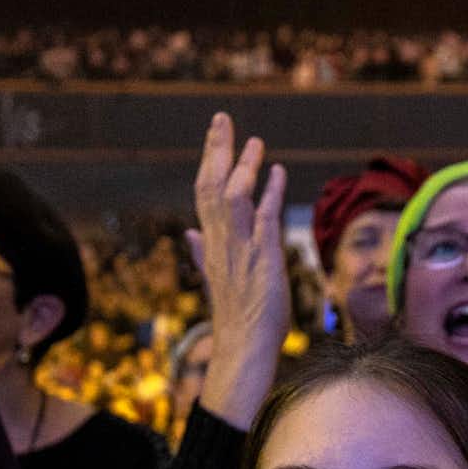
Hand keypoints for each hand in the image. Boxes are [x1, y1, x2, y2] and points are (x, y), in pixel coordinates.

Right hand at [188, 113, 288, 429]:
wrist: (243, 351)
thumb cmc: (236, 318)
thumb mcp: (217, 278)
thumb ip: (202, 252)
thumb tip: (190, 233)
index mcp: (211, 244)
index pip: (204, 193)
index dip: (209, 161)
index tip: (216, 134)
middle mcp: (221, 243)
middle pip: (211, 187)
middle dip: (217, 150)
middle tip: (222, 117)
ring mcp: (240, 251)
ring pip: (232, 199)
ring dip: (243, 167)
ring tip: (254, 140)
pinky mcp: (262, 260)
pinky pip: (263, 219)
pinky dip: (270, 193)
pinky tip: (278, 171)